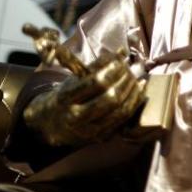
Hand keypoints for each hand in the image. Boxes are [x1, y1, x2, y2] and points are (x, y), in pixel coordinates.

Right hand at [24, 48, 145, 146]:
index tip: (120, 60)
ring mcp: (90, 130)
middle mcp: (76, 117)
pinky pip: (124, 120)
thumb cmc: (66, 96)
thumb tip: (120, 53)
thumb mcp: (73, 79)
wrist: (53, 126)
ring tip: (136, 78)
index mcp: (66, 98)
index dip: (112, 70)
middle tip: (130, 69)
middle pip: (110, 98)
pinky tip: (139, 91)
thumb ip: (96, 66)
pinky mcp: (101, 137)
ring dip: (132, 92)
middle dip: (125, 81)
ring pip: (120, 111)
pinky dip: (134, 103)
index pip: (96, 83)